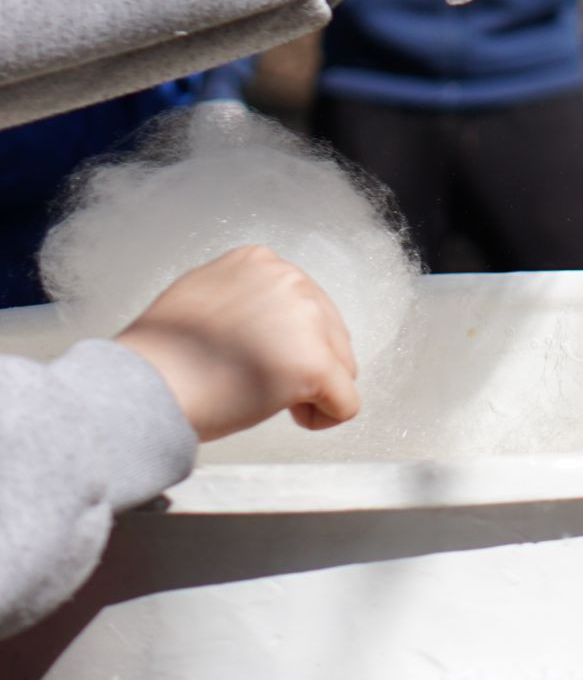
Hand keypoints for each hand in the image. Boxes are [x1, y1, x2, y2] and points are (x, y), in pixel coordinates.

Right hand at [113, 245, 361, 440]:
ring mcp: (305, 320)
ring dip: (308, 390)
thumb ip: (246, 297)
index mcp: (261, 261)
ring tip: (257, 394)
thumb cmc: (163, 356)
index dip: (283, 343)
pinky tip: (288, 415)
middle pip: (330, 335)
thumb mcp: (204, 296)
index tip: (244, 357)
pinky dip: (323, 418)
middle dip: (299, 365)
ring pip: (342, 367)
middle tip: (249, 381)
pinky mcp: (314, 365)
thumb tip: (272, 319)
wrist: (140, 387)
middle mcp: (290, 280)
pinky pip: (345, 404)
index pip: (306, 307)